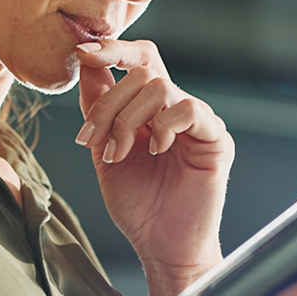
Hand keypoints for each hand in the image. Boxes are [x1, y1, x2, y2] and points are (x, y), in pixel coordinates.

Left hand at [73, 39, 232, 295]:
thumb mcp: (104, 149)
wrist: (160, 246)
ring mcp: (198, 122)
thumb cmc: (138, 204)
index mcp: (151, 108)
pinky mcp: (215, 139)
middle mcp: (177, 108)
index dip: (112, 49)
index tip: (81, 51)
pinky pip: (190, 109)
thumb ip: (97, 107)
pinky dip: (163, 126)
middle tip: (93, 139)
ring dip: (128, 119)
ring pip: (160, 87)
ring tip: (118, 154)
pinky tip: (154, 151)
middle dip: (108, 103)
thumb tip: (83, 60)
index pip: (138, 60)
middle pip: (143, 72)